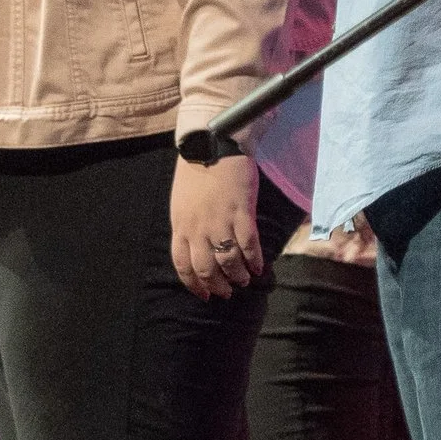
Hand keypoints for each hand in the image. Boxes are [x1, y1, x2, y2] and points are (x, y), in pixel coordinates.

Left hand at [170, 151, 265, 300]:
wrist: (211, 144)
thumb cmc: (195, 172)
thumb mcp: (181, 203)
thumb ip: (188, 227)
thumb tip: (197, 248)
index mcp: (181, 227)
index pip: (183, 266)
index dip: (194, 285)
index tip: (204, 295)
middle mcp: (198, 229)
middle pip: (206, 269)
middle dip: (218, 286)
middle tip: (227, 292)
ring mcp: (220, 221)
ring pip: (229, 260)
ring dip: (238, 275)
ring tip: (245, 280)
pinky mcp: (241, 212)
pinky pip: (248, 244)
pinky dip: (254, 260)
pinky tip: (259, 267)